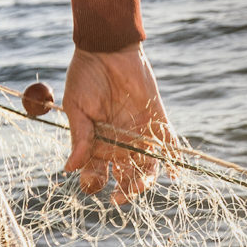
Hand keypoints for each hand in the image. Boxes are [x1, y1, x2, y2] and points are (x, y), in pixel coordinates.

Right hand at [62, 45, 174, 199]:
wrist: (109, 49)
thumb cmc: (87, 77)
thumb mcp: (78, 107)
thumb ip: (80, 137)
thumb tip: (70, 168)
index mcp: (95, 145)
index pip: (96, 174)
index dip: (94, 183)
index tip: (93, 183)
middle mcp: (118, 145)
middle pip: (123, 178)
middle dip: (123, 192)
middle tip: (120, 198)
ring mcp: (139, 136)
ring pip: (145, 168)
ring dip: (144, 182)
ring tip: (140, 185)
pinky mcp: (157, 123)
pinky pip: (169, 147)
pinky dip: (174, 162)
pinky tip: (175, 174)